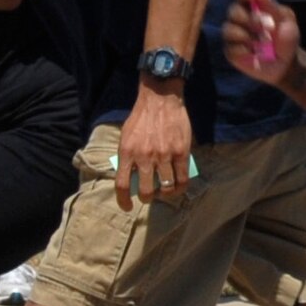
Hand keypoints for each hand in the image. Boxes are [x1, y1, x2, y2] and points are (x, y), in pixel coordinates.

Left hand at [114, 84, 192, 210]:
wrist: (160, 98)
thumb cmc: (142, 117)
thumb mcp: (126, 136)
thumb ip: (128, 156)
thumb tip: (131, 176)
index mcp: (127, 152)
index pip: (122, 185)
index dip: (124, 201)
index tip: (127, 207)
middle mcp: (145, 156)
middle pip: (146, 191)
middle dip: (147, 198)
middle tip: (150, 195)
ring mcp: (164, 155)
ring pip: (166, 187)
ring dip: (165, 194)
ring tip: (165, 190)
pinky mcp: (181, 152)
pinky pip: (182, 178)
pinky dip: (180, 187)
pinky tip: (178, 187)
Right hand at [223, 0, 301, 87]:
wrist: (287, 63)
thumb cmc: (286, 38)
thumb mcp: (286, 21)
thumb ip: (272, 7)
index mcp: (254, 6)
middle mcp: (240, 18)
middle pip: (233, 10)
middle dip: (249, 18)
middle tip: (266, 27)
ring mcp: (234, 35)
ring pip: (228, 28)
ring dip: (245, 34)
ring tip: (261, 42)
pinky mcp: (232, 52)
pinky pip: (230, 47)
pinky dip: (243, 50)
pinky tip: (254, 53)